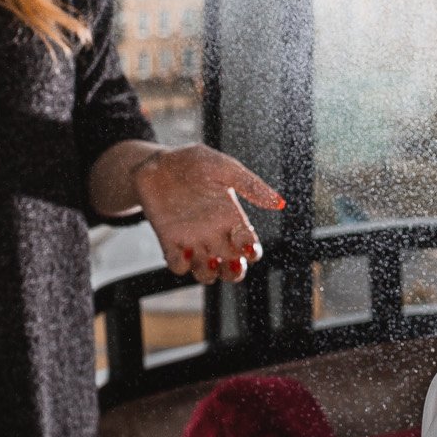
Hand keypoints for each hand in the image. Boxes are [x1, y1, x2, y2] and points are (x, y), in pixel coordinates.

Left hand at [132, 145, 284, 284]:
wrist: (157, 162)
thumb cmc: (193, 161)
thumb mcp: (225, 168)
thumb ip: (251, 186)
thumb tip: (279, 203)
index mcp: (231, 217)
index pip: (248, 245)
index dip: (252, 253)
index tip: (247, 248)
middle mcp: (214, 232)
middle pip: (231, 266)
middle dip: (235, 273)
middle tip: (232, 264)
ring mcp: (192, 239)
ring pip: (207, 272)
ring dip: (210, 274)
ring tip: (209, 260)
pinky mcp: (169, 241)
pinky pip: (178, 265)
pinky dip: (182, 265)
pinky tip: (184, 250)